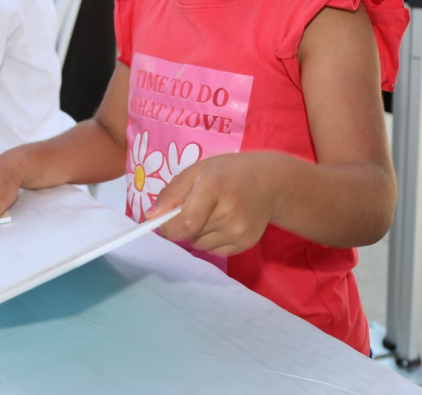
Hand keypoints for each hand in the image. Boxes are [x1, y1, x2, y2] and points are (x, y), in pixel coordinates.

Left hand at [146, 153, 281, 256]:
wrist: (271, 182)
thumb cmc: (229, 172)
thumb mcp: (198, 170)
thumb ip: (172, 193)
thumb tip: (150, 217)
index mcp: (214, 188)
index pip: (186, 222)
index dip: (168, 228)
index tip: (160, 224)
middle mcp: (229, 213)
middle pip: (190, 234)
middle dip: (182, 226)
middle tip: (193, 208)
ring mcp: (240, 231)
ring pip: (200, 245)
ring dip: (196, 234)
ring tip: (210, 213)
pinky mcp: (246, 244)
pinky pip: (214, 251)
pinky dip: (210, 240)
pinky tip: (222, 223)